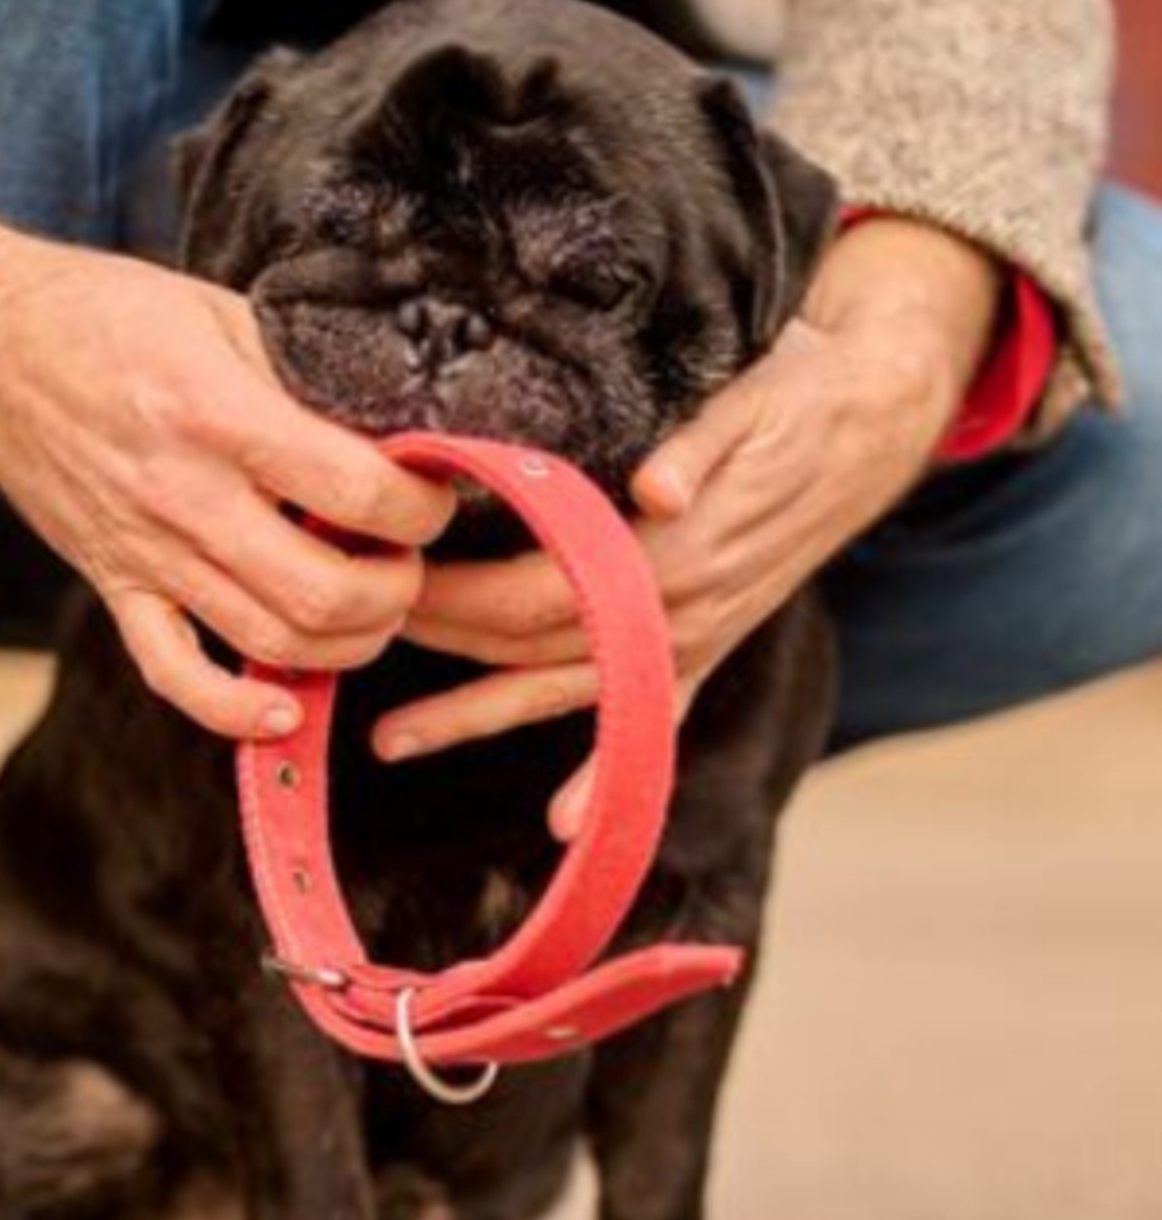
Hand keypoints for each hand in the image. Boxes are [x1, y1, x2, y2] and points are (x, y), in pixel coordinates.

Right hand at [0, 180, 454, 737]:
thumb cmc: (104, 315)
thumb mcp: (218, 312)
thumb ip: (301, 376)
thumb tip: (389, 426)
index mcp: (217, 415)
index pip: (356, 492)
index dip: (420, 506)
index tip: (432, 495)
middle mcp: (183, 497)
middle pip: (323, 594)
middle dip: (396, 590)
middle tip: (408, 560)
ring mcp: (144, 553)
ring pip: (269, 644)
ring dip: (346, 644)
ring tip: (371, 607)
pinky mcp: (113, 585)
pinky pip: (175, 675)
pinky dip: (235, 711)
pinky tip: (285, 707)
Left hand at [371, 218, 1002, 835]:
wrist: (874, 418)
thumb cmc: (799, 397)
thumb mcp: (753, 401)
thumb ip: (702, 446)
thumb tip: (658, 488)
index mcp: (670, 553)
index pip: (534, 590)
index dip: (454, 596)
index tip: (382, 586)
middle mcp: (675, 611)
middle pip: (529, 646)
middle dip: (436, 648)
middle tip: (344, 645)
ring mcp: (693, 636)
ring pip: (564, 691)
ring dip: (477, 716)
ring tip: (389, 741)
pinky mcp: (708, 641)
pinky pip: (651, 717)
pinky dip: (606, 771)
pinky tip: (565, 822)